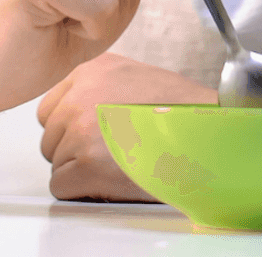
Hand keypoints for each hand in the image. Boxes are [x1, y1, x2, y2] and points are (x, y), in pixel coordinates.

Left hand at [37, 53, 216, 200]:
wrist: (210, 136)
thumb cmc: (186, 112)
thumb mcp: (139, 78)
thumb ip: (103, 89)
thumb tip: (82, 115)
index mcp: (93, 70)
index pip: (52, 107)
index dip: (73, 127)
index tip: (98, 134)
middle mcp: (81, 95)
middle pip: (50, 136)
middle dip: (75, 150)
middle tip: (114, 151)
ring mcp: (81, 130)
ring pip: (56, 162)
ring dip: (82, 170)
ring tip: (122, 162)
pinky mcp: (86, 164)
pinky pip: (62, 186)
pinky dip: (84, 190)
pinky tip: (115, 179)